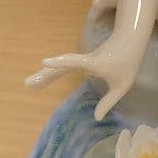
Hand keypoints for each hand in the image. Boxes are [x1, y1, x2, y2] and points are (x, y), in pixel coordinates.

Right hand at [24, 37, 139, 120]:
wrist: (130, 39)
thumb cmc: (128, 62)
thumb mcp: (122, 85)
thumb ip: (109, 101)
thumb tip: (96, 118)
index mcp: (96, 63)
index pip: (76, 62)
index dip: (61, 62)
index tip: (44, 61)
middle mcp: (86, 60)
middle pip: (62, 66)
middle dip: (45, 74)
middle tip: (27, 84)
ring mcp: (83, 59)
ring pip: (61, 66)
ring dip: (46, 74)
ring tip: (30, 84)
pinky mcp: (82, 59)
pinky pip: (65, 66)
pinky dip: (54, 71)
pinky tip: (44, 78)